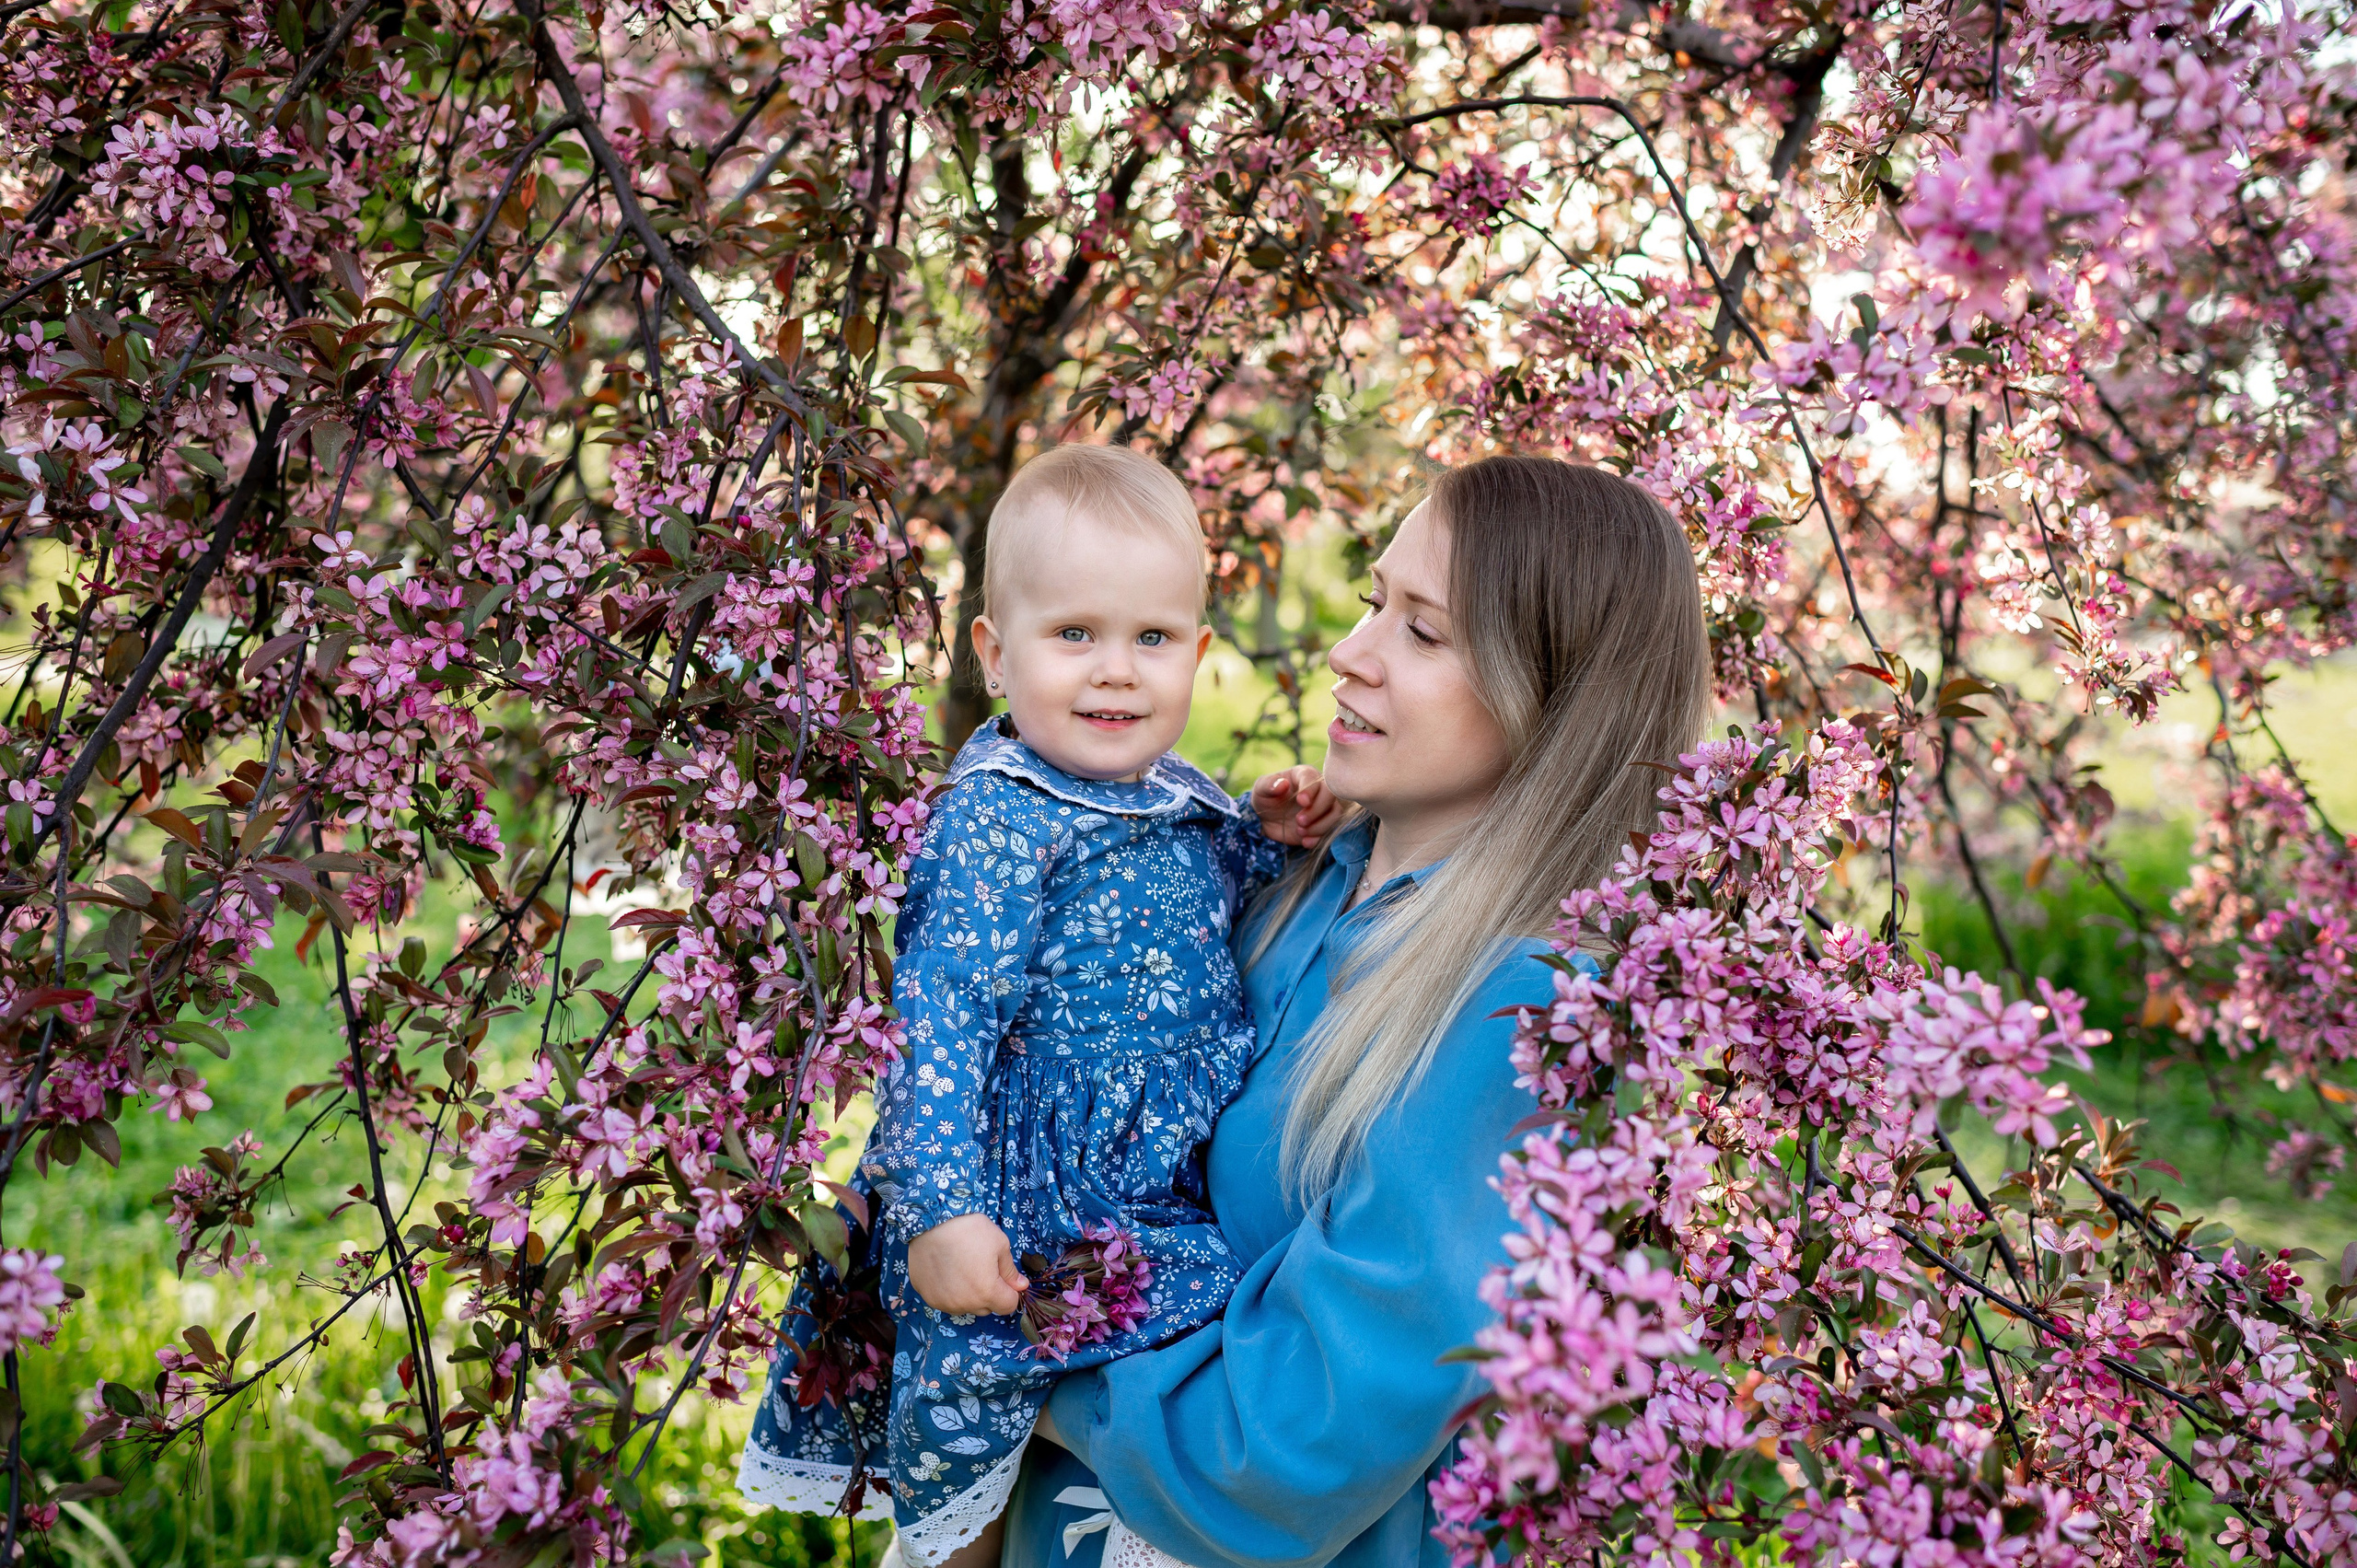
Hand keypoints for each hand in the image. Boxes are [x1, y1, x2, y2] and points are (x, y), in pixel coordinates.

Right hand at [907, 1213, 1028, 1316]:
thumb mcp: (999, 1243)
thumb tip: (1021, 1286)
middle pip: (987, 1308)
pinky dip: (951, 1292)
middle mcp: (966, 1304)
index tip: (1003, 1277)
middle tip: (982, 1269)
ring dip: (970, 1295)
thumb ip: (1010, 1270)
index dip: (1010, 1291)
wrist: (929, 1224)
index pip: (1008, 1306)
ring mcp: (945, 1303)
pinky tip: (947, 1272)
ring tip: (963, 1269)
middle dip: (990, 1293)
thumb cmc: (967, 1231)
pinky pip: (947, 1302)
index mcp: (987, 1292)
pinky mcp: (929, 1297)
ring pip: (966, 1306)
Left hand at [1251, 765, 1343, 847]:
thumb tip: (1282, 784)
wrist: (1266, 819)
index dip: (1310, 790)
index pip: (1313, 778)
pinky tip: (1304, 841)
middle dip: (1317, 810)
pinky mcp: (1323, 823)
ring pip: (1335, 813)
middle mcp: (1318, 789)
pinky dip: (1319, 838)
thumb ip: (1269, 784)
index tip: (1301, 802)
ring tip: (1300, 831)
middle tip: (1299, 820)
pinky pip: (1331, 830)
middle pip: (1331, 795)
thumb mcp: (1260, 789)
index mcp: (1303, 775)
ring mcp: (1323, 807)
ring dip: (1319, 825)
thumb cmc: (1265, 798)